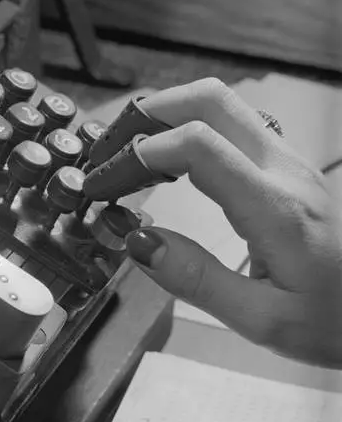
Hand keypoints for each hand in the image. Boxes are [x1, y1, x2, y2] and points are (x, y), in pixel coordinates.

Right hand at [89, 78, 341, 366]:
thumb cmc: (332, 321)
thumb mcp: (261, 321)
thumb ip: (196, 279)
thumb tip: (137, 242)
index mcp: (277, 209)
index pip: (197, 146)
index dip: (138, 154)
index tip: (103, 184)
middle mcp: (286, 171)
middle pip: (210, 100)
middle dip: (146, 115)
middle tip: (106, 151)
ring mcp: (290, 164)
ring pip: (222, 105)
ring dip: (165, 119)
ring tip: (126, 157)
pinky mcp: (287, 169)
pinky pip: (231, 127)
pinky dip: (186, 131)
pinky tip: (164, 166)